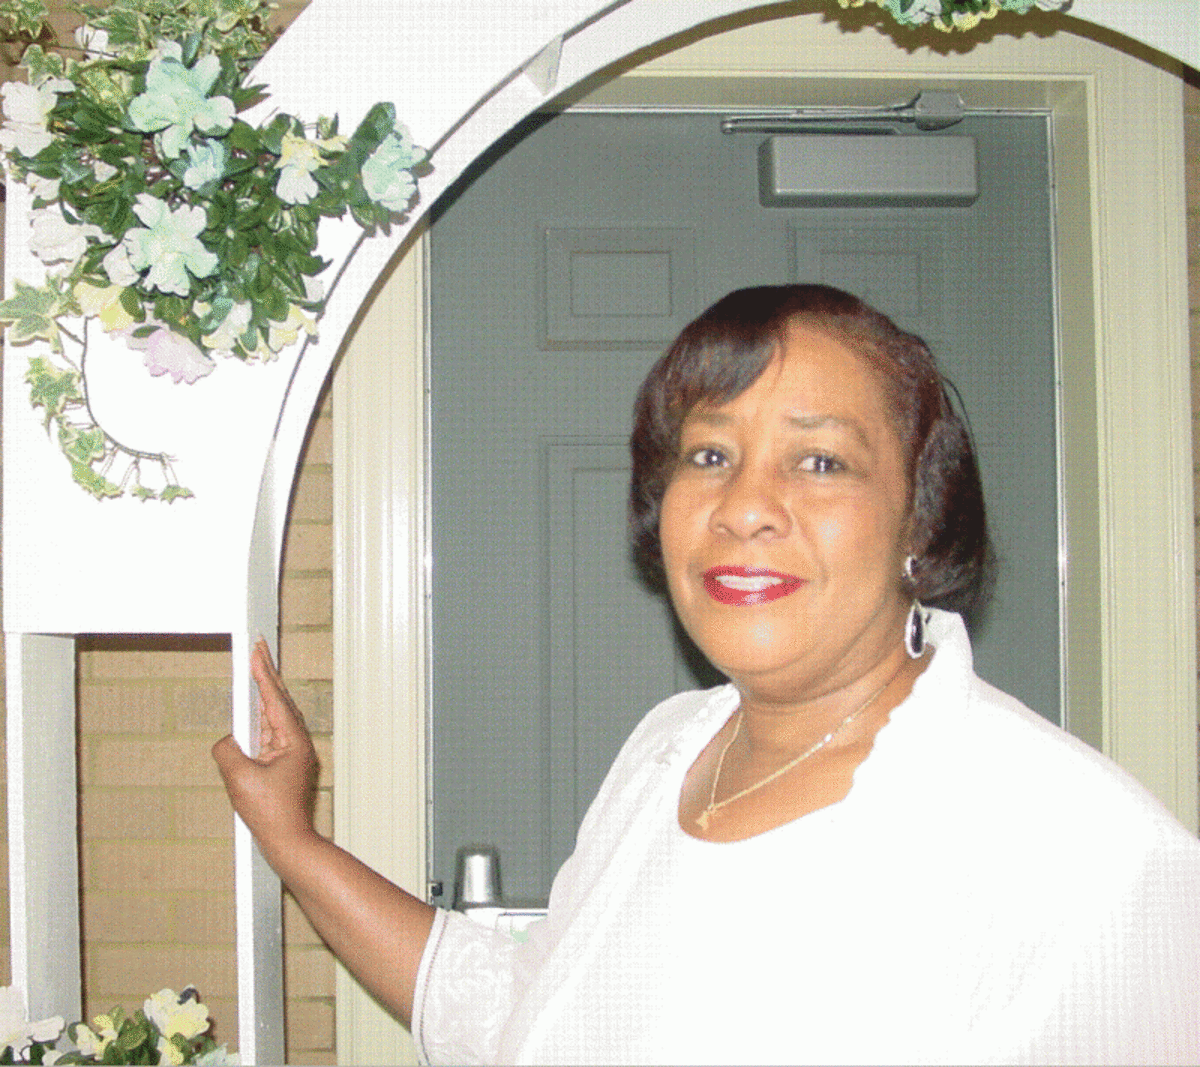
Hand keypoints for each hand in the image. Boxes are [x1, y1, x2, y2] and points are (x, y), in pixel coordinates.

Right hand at [212, 638, 318, 852]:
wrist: (288, 841)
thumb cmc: (269, 813)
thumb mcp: (239, 779)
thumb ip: (227, 750)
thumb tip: (226, 741)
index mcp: (293, 741)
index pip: (274, 700)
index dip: (264, 674)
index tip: (256, 651)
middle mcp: (297, 743)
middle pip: (279, 701)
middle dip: (267, 675)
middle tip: (259, 649)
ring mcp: (292, 754)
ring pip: (276, 716)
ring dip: (264, 693)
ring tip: (256, 669)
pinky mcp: (284, 764)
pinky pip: (271, 733)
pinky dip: (261, 717)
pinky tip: (253, 710)